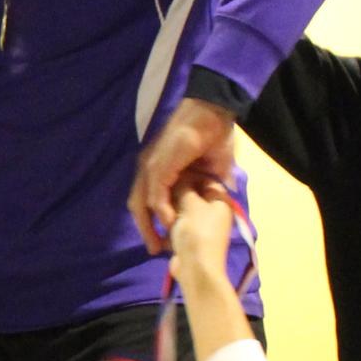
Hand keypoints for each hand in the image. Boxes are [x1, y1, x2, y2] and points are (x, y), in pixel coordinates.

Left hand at [130, 97, 237, 252]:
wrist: (213, 110)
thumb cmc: (214, 133)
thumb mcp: (213, 165)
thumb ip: (214, 181)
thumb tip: (224, 193)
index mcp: (157, 168)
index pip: (146, 200)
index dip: (151, 222)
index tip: (163, 240)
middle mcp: (148, 168)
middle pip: (137, 206)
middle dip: (145, 230)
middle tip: (156, 249)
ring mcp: (151, 165)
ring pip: (140, 203)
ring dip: (149, 226)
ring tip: (160, 245)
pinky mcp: (160, 164)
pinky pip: (155, 194)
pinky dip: (161, 211)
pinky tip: (171, 224)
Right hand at [165, 177, 237, 288]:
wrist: (196, 269)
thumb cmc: (196, 232)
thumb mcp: (189, 203)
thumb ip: (182, 187)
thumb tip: (177, 178)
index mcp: (219, 199)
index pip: (202, 179)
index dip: (184, 177)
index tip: (167, 179)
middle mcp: (213, 211)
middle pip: (190, 197)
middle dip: (173, 199)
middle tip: (161, 200)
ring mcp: (202, 227)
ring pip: (180, 212)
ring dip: (169, 216)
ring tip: (161, 218)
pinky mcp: (190, 240)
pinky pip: (177, 227)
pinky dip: (168, 230)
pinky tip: (160, 234)